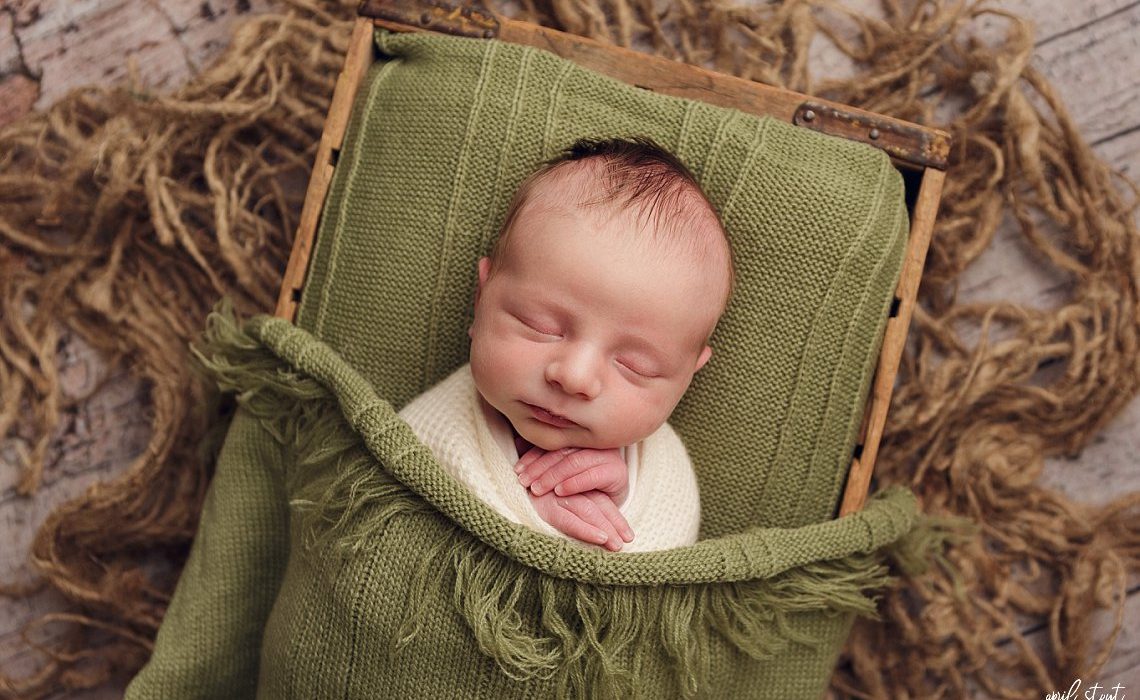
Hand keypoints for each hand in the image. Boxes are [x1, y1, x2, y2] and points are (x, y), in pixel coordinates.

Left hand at [515, 446, 629, 505]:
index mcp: (579, 436)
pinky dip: (574, 483)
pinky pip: (593, 476)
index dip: (533, 455)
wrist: (610, 505)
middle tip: (523, 481)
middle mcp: (594, 442)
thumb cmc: (581, 485)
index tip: (517, 469)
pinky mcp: (618, 472)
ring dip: (553, 476)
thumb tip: (517, 443)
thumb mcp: (558, 471)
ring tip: (537, 489)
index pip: (552, 443)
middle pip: (562, 451)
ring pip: (575, 462)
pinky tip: (560, 491)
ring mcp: (608, 455)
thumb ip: (541, 456)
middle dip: (539, 467)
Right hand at [528, 489, 633, 550]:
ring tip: (619, 545)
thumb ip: (567, 502)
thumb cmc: (525, 490)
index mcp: (569, 484)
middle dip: (614, 524)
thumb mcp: (548, 493)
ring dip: (606, 529)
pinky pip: (569, 521)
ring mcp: (555, 497)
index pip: (598, 501)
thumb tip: (592, 526)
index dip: (614, 517)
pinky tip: (601, 538)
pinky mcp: (544, 507)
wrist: (503, 481)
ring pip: (589, 512)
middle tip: (628, 541)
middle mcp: (565, 489)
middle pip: (597, 505)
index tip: (628, 535)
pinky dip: (586, 529)